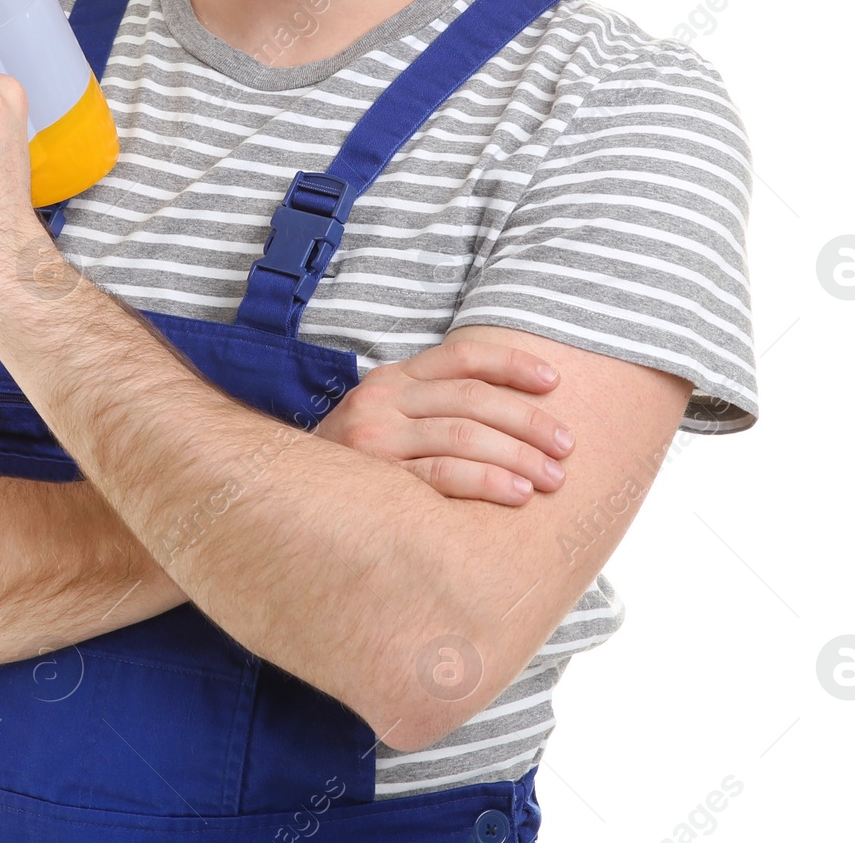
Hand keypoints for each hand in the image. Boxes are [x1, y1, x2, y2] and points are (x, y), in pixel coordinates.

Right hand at [313, 332, 573, 505]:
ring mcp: (377, 438)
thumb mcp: (389, 418)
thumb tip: (512, 416)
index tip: (554, 382)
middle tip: (566, 445)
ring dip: (517, 456)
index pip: (462, 357)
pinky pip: (441, 476)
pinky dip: (485, 482)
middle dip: (528, 421)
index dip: (512, 365)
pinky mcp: (376, 478)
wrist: (287, 496)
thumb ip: (434, 407)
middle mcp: (384, 399)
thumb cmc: (358, 463)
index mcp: (395, 377)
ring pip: (463, 436)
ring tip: (551, 477)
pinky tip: (515, 494)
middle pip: (472, 400)